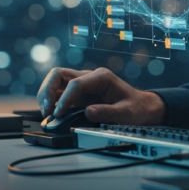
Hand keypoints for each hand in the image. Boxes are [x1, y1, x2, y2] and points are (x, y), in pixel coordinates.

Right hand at [37, 67, 166, 124]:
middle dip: (48, 90)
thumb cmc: (137, 108)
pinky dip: (51, 102)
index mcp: (101, 77)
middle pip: (59, 74)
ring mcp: (82, 85)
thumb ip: (108, 112)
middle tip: (46, 110)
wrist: (143, 108)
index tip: (58, 113)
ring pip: (56, 81)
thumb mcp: (127, 113)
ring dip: (46, 94)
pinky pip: (60, 93)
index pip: (75, 82)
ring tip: (45, 113)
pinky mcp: (79, 95)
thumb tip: (88, 112)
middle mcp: (89, 78)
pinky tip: (50, 114)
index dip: (64, 98)